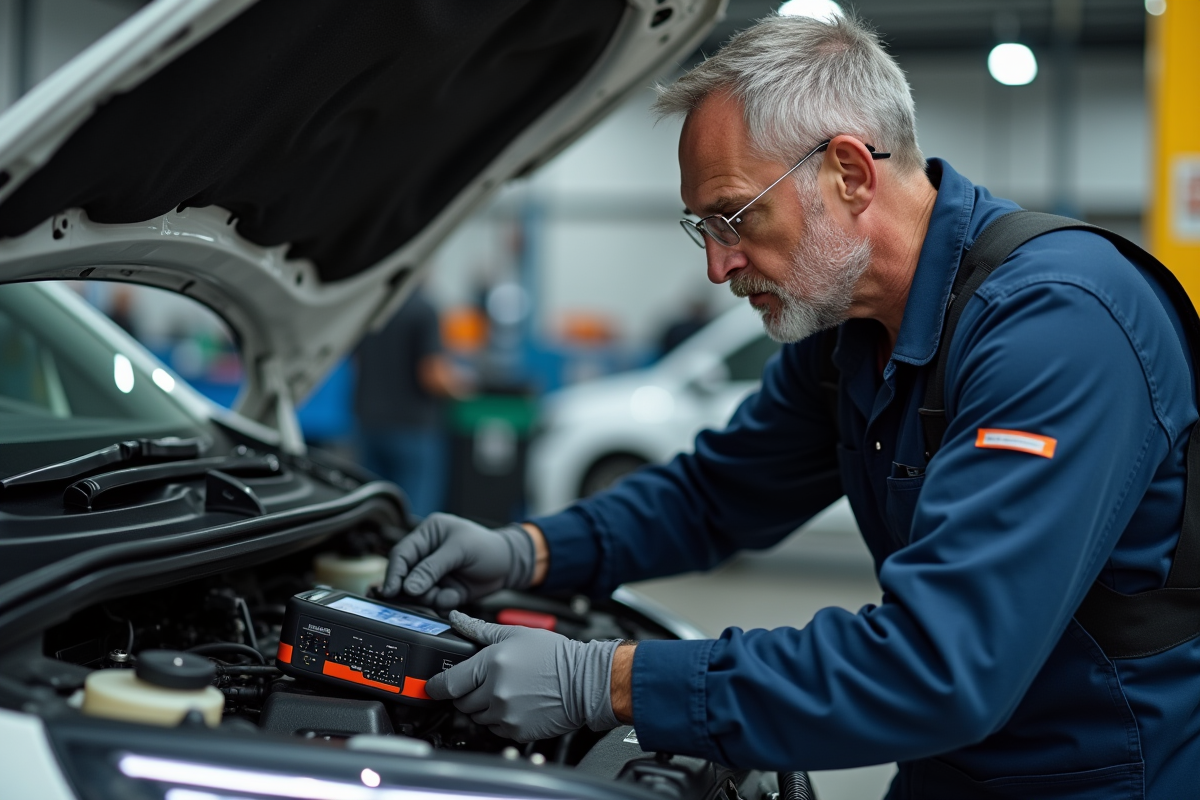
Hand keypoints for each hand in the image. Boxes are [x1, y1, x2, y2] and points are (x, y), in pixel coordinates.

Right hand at [381, 514, 534, 609]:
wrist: (510, 565)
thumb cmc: (488, 547)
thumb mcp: (460, 550)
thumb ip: (432, 568)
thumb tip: (408, 587)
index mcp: (428, 534)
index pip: (402, 553)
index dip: (394, 573)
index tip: (390, 590)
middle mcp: (427, 554)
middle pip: (405, 576)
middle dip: (411, 589)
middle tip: (418, 596)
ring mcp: (434, 574)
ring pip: (417, 593)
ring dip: (430, 597)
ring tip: (448, 593)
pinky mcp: (443, 590)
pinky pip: (433, 602)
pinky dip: (442, 602)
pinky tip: (455, 596)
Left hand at [424, 611, 620, 741]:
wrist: (585, 681)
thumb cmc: (556, 656)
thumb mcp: (516, 634)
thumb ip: (479, 629)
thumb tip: (457, 618)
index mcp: (492, 664)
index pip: (448, 683)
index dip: (436, 686)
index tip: (432, 686)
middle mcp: (496, 691)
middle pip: (460, 702)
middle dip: (465, 693)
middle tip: (481, 683)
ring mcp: (506, 714)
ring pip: (476, 717)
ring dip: (481, 707)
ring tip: (503, 692)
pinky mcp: (516, 731)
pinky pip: (494, 729)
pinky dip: (498, 719)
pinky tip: (514, 704)